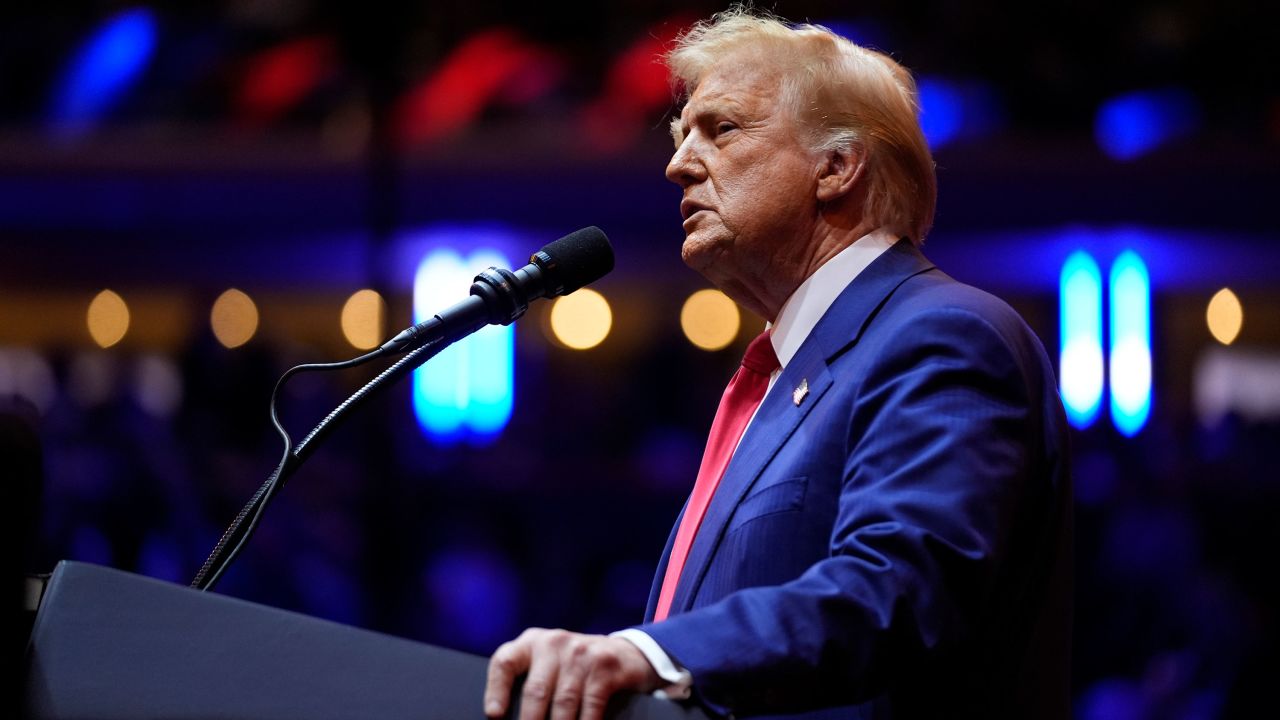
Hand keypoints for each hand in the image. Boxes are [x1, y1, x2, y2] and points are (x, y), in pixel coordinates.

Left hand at [484, 628, 663, 719]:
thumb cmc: (576, 666)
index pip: (505, 662)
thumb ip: (531, 682)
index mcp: (532, 643)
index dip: (495, 690)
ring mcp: (580, 653)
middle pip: (535, 691)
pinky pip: (591, 706)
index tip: (495, 716)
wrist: (627, 653)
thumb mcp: (550, 664)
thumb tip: (507, 719)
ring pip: (563, 703)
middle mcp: (554, 643)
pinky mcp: (604, 666)